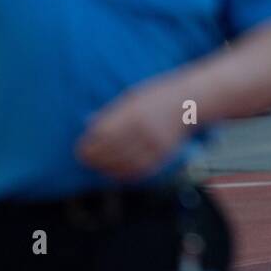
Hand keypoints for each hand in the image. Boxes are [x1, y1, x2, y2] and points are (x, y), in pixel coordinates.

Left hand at [75, 78, 190, 180]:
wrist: (190, 102)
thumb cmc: (157, 96)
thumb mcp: (132, 96)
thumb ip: (112, 112)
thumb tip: (89, 124)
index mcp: (134, 112)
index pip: (104, 134)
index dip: (89, 145)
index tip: (80, 148)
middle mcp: (144, 130)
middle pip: (112, 151)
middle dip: (95, 158)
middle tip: (85, 159)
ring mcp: (155, 144)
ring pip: (125, 164)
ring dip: (107, 168)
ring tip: (98, 166)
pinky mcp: (164, 155)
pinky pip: (141, 170)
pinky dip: (125, 174)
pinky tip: (115, 173)